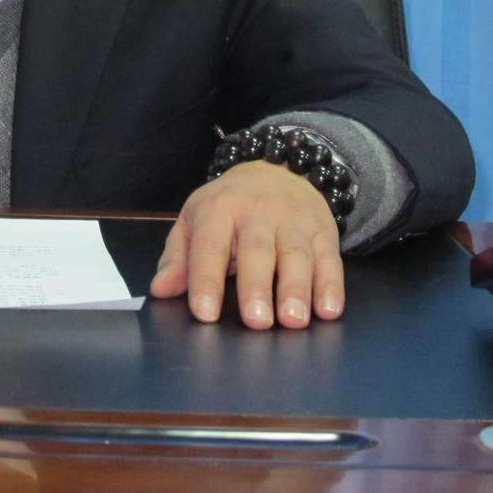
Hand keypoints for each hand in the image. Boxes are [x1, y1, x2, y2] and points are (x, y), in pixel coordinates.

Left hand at [149, 160, 343, 328]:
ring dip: (297, 289)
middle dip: (256, 286)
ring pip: (296, 255)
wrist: (279, 171)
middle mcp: (258, 212)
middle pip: (257, 250)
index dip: (205, 279)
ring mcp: (294, 221)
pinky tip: (328, 309)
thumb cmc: (229, 206)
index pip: (210, 246)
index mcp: (219, 210)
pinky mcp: (323, 232)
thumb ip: (177, 257)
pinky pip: (330, 259)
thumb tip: (160, 289)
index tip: (204, 312)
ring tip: (293, 320)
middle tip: (256, 322)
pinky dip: (331, 285)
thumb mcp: (195, 220)